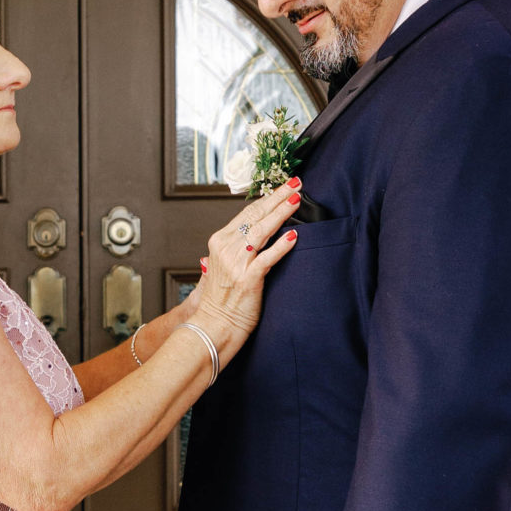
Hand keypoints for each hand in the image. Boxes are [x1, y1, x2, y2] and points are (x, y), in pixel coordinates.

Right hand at [191, 182, 299, 358]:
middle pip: (256, 215)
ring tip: (297, 200)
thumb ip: (234, 250)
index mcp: (220, 242)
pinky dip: (281, 245)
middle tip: (297, 183)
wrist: (213, 326)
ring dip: (281, 213)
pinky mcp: (248, 280)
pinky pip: (268, 257)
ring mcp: (236, 264)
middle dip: (278, 197)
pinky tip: (294, 235)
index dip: (268, 198)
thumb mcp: (222, 268)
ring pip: (262, 230)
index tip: (284, 187)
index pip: (247, 212)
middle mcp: (226, 248)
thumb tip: (250, 238)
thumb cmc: (221, 301)